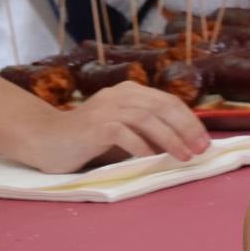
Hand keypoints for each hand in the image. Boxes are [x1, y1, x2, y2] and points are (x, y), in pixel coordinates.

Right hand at [1, 81, 210, 173]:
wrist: (45, 140)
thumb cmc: (88, 139)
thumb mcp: (125, 130)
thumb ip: (149, 131)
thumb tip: (185, 144)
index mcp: (131, 92)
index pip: (169, 102)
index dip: (190, 121)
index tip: (205, 141)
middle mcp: (120, 95)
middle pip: (163, 107)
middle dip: (186, 129)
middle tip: (200, 149)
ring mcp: (105, 108)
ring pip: (147, 118)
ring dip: (169, 138)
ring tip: (183, 156)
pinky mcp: (93, 125)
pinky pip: (122, 132)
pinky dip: (140, 145)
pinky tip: (150, 158)